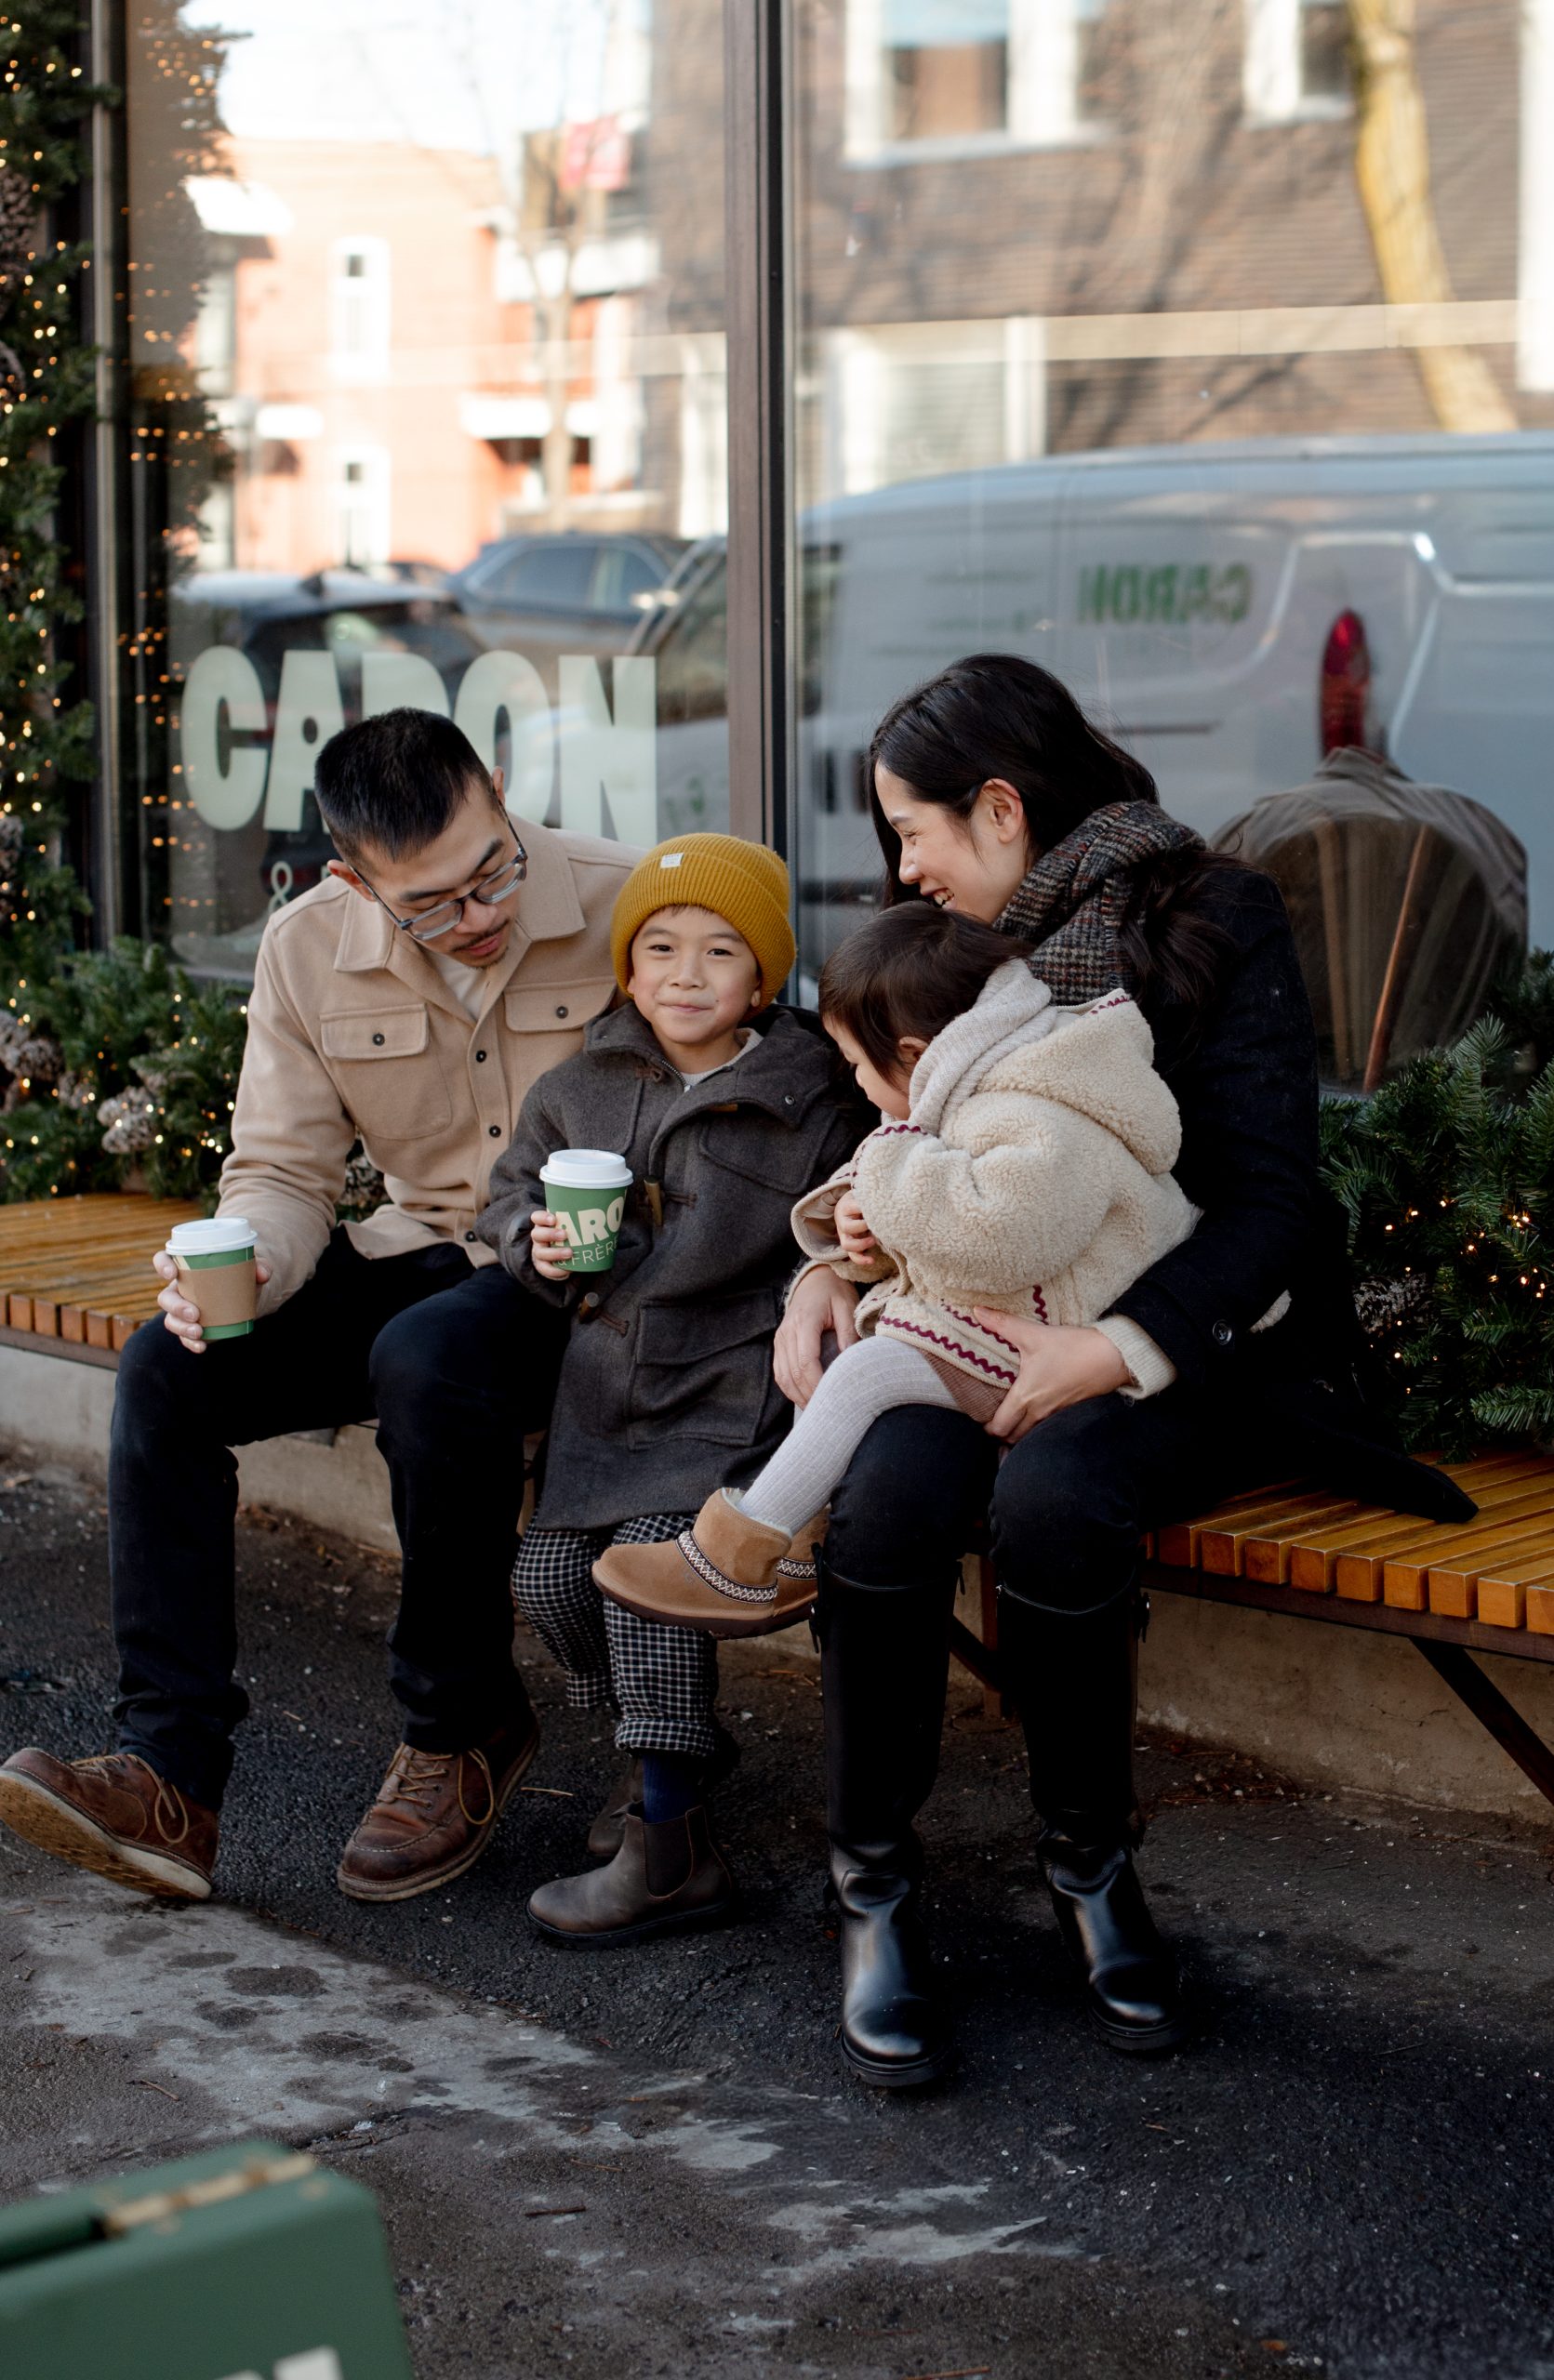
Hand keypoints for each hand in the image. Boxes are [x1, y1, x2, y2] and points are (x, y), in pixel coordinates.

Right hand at [155, 1250, 271, 1353]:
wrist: (248, 1294)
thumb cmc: (243, 1273)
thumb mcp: (253, 1267)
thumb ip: (260, 1266)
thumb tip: (263, 1273)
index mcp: (187, 1267)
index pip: (164, 1260)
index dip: (162, 1265)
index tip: (172, 1273)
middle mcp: (179, 1289)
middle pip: (166, 1298)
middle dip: (176, 1307)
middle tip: (195, 1313)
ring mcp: (183, 1310)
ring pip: (171, 1320)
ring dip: (181, 1328)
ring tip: (199, 1332)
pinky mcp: (191, 1327)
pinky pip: (184, 1337)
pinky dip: (190, 1343)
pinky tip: (202, 1346)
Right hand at [529, 1209, 574, 1281]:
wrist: (558, 1256)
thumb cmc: (568, 1237)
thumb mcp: (571, 1227)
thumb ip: (581, 1222)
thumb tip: (609, 1218)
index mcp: (544, 1225)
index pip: (537, 1218)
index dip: (543, 1217)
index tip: (554, 1218)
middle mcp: (539, 1238)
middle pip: (537, 1234)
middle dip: (550, 1234)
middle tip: (565, 1234)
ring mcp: (539, 1252)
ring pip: (541, 1253)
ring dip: (555, 1253)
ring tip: (570, 1252)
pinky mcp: (543, 1266)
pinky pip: (547, 1269)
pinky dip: (557, 1270)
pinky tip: (568, 1269)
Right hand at [774, 1266, 859, 1407]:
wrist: (815, 1279)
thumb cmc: (834, 1292)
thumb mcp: (847, 1306)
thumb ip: (848, 1333)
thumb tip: (849, 1362)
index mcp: (804, 1321)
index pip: (805, 1360)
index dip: (816, 1383)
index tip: (832, 1397)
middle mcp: (787, 1331)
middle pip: (792, 1373)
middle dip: (809, 1395)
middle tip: (828, 1411)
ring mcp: (780, 1338)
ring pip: (783, 1376)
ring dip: (798, 1395)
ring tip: (817, 1409)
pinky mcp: (779, 1343)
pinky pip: (779, 1372)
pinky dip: (790, 1388)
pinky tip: (805, 1397)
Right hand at [833, 1189, 876, 1261]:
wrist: (848, 1206)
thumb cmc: (861, 1199)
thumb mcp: (864, 1194)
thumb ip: (872, 1196)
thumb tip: (889, 1197)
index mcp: (845, 1207)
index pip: (853, 1208)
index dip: (864, 1209)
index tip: (879, 1208)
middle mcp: (842, 1221)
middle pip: (847, 1227)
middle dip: (863, 1227)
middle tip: (876, 1225)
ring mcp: (845, 1235)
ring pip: (847, 1244)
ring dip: (861, 1245)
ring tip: (874, 1241)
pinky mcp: (850, 1245)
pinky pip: (853, 1256)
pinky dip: (862, 1259)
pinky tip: (872, 1260)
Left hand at [974, 1313, 1128, 1444]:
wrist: (1113, 1356)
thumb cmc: (1072, 1347)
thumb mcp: (1034, 1334)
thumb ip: (1003, 1324)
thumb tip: (977, 1311)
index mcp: (1026, 1397)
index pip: (999, 1427)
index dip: (987, 1426)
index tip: (982, 1416)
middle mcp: (1040, 1412)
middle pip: (1013, 1438)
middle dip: (1001, 1432)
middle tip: (995, 1417)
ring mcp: (1057, 1415)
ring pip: (1031, 1435)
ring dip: (1020, 1431)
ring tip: (1013, 1416)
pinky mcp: (1071, 1412)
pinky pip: (1048, 1428)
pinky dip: (1038, 1426)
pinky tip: (1037, 1409)